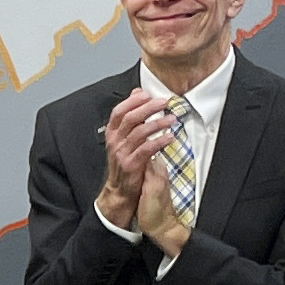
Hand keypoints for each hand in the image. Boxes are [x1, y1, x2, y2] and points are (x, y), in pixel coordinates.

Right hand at [94, 88, 179, 228]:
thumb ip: (130, 116)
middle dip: (148, 108)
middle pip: (130, 118)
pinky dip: (159, 141)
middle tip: (163, 103)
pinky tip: (169, 137)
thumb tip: (136, 93)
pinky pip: (146, 149)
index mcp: (112, 133)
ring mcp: (122, 153)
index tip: (147, 94)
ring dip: (157, 123)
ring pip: (139, 132)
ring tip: (172, 119)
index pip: (119, 111)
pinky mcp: (132, 165)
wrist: (120, 190)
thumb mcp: (123, 137)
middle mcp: (115, 141)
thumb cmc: (125, 162)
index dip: (133, 101)